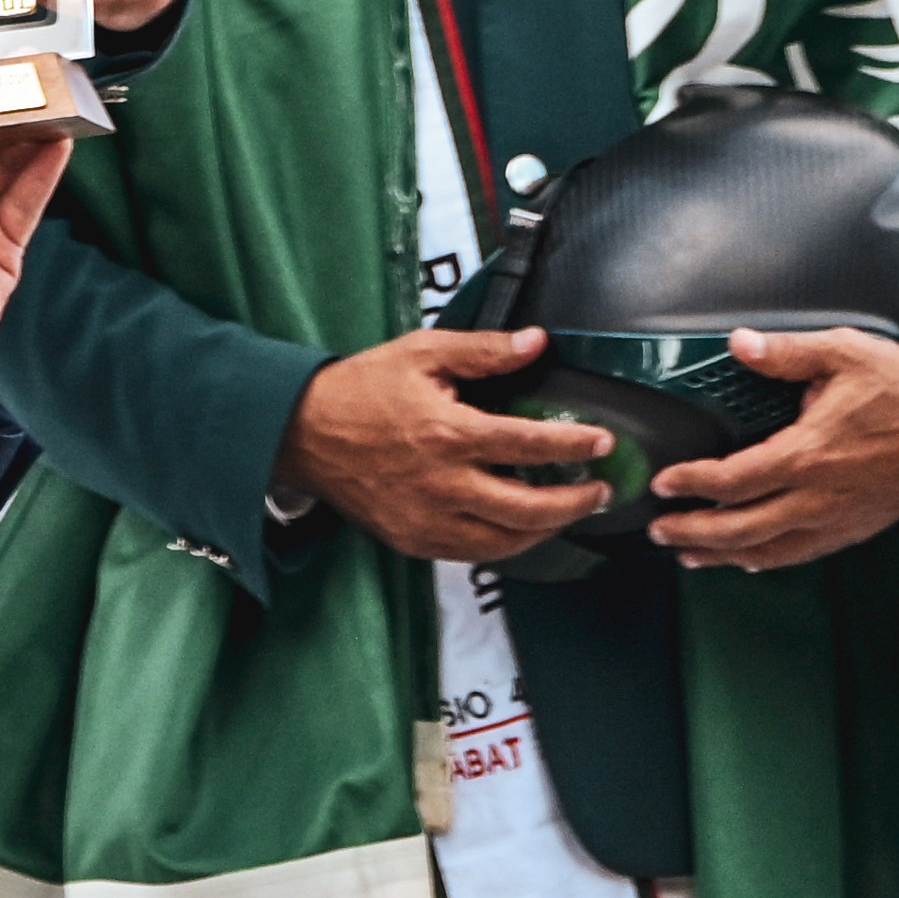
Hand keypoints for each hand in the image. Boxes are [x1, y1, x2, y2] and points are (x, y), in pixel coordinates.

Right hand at [276, 328, 613, 560]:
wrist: (298, 432)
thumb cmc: (358, 390)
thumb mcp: (419, 353)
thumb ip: (481, 350)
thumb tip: (536, 343)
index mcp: (447, 433)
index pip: (531, 444)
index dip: (575, 445)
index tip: (601, 443)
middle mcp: (442, 484)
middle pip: (530, 508)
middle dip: (577, 502)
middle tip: (600, 491)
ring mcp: (426, 518)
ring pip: (506, 542)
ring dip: (546, 529)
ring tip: (566, 513)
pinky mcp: (412, 538)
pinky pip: (472, 554)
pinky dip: (504, 544)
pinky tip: (517, 528)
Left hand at [644, 328, 898, 569]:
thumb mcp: (845, 353)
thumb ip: (787, 352)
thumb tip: (739, 344)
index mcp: (810, 454)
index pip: (735, 480)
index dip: (693, 484)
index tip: (664, 483)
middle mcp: (822, 496)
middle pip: (744, 528)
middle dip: (695, 532)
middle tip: (658, 529)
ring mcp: (842, 518)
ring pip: (772, 550)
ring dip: (725, 555)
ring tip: (688, 554)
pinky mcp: (859, 528)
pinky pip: (806, 553)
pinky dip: (770, 560)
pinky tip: (748, 559)